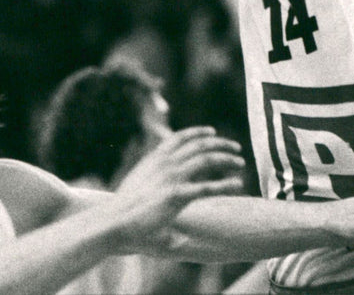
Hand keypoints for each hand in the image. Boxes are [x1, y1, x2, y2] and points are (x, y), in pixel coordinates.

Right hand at [113, 126, 244, 246]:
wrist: (113, 222)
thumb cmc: (123, 213)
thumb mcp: (138, 192)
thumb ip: (154, 189)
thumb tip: (166, 201)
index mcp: (154, 158)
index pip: (180, 137)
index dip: (198, 132)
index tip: (212, 132)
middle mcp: (165, 163)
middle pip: (199, 144)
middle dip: (220, 143)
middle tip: (235, 148)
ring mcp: (172, 177)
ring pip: (207, 159)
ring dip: (226, 158)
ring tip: (240, 162)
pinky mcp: (178, 196)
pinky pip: (208, 187)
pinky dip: (225, 184)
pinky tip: (238, 184)